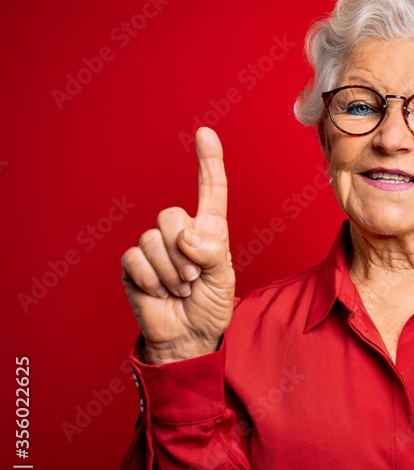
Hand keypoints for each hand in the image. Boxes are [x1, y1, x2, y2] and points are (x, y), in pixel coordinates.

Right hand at [121, 128, 234, 363]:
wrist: (187, 336)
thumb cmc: (210, 305)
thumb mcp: (223, 279)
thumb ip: (212, 252)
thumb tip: (186, 235)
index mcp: (209, 231)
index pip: (210, 190)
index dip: (208, 161)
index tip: (205, 133)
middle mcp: (180, 233)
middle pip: (171, 214)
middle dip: (183, 251)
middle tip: (193, 279)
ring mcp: (154, 247)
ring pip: (153, 239)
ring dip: (171, 271)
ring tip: (180, 290)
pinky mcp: (134, 265)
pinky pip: (136, 258)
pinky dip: (152, 279)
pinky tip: (160, 293)